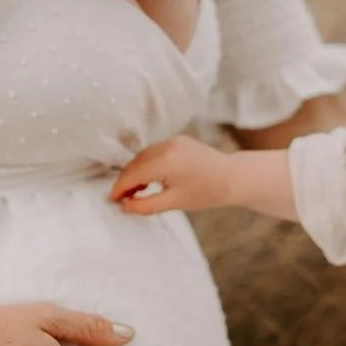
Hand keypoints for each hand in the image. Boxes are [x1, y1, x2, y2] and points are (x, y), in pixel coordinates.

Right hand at [111, 135, 231, 214]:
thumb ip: (145, 205)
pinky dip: (148, 163)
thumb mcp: (174, 203)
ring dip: (136, 171)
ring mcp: (174, 140)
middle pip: (135, 163)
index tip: (111, 200)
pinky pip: (155, 151)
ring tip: (136, 191)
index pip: (133, 174)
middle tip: (122, 199)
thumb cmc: (207, 193)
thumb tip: (124, 206)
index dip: (119, 189)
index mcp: (166, 162)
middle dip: (126, 180)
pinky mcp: (179, 140)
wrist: (233, 177)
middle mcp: (167, 146)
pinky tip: (150, 178)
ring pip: (144, 156)